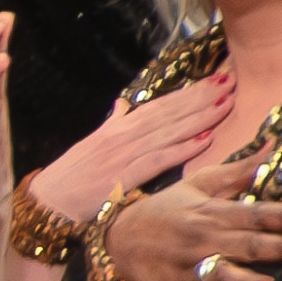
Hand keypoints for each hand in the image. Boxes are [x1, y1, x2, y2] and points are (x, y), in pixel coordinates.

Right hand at [24, 71, 236, 223]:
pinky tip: (205, 139)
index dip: (189, 91)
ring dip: (200, 116)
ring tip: (226, 103)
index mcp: (120, 126)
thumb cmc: (71, 175)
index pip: (162, 104)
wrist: (50, 201)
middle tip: (231, 81)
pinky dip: (183, 148)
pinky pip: (159, 159)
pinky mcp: (125, 176)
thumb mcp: (92, 142)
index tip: (214, 79)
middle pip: (171, 111)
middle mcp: (125, 134)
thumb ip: (112, 124)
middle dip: (202, 96)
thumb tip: (122, 105)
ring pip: (170, 130)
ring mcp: (125, 153)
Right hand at [106, 153, 281, 280]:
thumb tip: (273, 147)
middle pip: (244, 243)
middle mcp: (203, 238)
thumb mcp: (200, 184)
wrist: (119, 236)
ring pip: (219, 273)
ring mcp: (187, 266)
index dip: (279, 215)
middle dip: (273, 246)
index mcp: (212, 212)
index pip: (252, 213)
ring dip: (243, 280)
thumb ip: (239, 171)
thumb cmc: (167, 209)